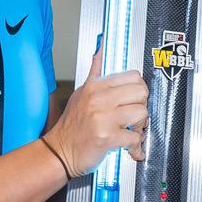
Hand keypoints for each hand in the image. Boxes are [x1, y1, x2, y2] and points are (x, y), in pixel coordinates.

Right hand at [44, 48, 148, 176]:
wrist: (59, 151)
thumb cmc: (71, 125)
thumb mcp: (81, 93)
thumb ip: (95, 72)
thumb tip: (100, 50)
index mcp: (95, 86)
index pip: (133, 76)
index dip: (138, 89)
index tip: (133, 99)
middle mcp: (99, 99)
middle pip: (142, 92)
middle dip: (141, 105)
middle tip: (133, 115)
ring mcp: (103, 118)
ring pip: (142, 113)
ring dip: (140, 125)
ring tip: (130, 129)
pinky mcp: (107, 138)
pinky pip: (135, 137)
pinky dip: (134, 145)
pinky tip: (126, 145)